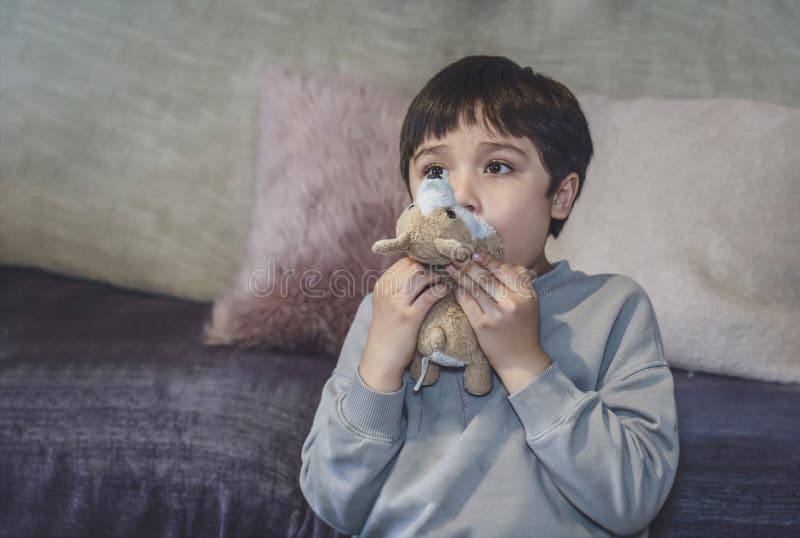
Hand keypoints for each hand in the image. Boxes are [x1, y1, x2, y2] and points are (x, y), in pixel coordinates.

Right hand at [360, 257, 451, 391]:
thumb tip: (422, 272)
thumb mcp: (387, 304)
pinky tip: (446, 290)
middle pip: (414, 265)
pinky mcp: (409, 317)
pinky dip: (441, 289)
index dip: (423, 261)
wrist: (382, 357)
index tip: (437, 265)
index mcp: (382, 285)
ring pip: (421, 275)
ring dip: (438, 275)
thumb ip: (399, 288)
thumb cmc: (389, 330)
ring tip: (447, 279)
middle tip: (446, 270)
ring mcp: (397, 303)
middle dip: (432, 265)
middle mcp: (387, 290)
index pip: (405, 262)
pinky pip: (429, 295)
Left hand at [445, 252, 551, 389]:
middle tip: (456, 255)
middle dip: (468, 265)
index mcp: (525, 294)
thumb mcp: (529, 302)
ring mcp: (496, 315)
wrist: (520, 359)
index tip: (475, 254)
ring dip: (460, 276)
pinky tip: (453, 287)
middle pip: (486, 278)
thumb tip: (498, 263)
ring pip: (474, 289)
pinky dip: (459, 294)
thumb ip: (519, 282)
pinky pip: (467, 304)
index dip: (488, 260)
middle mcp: (511, 303)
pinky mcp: (482, 326)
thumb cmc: (523, 328)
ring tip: (450, 267)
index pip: (504, 270)